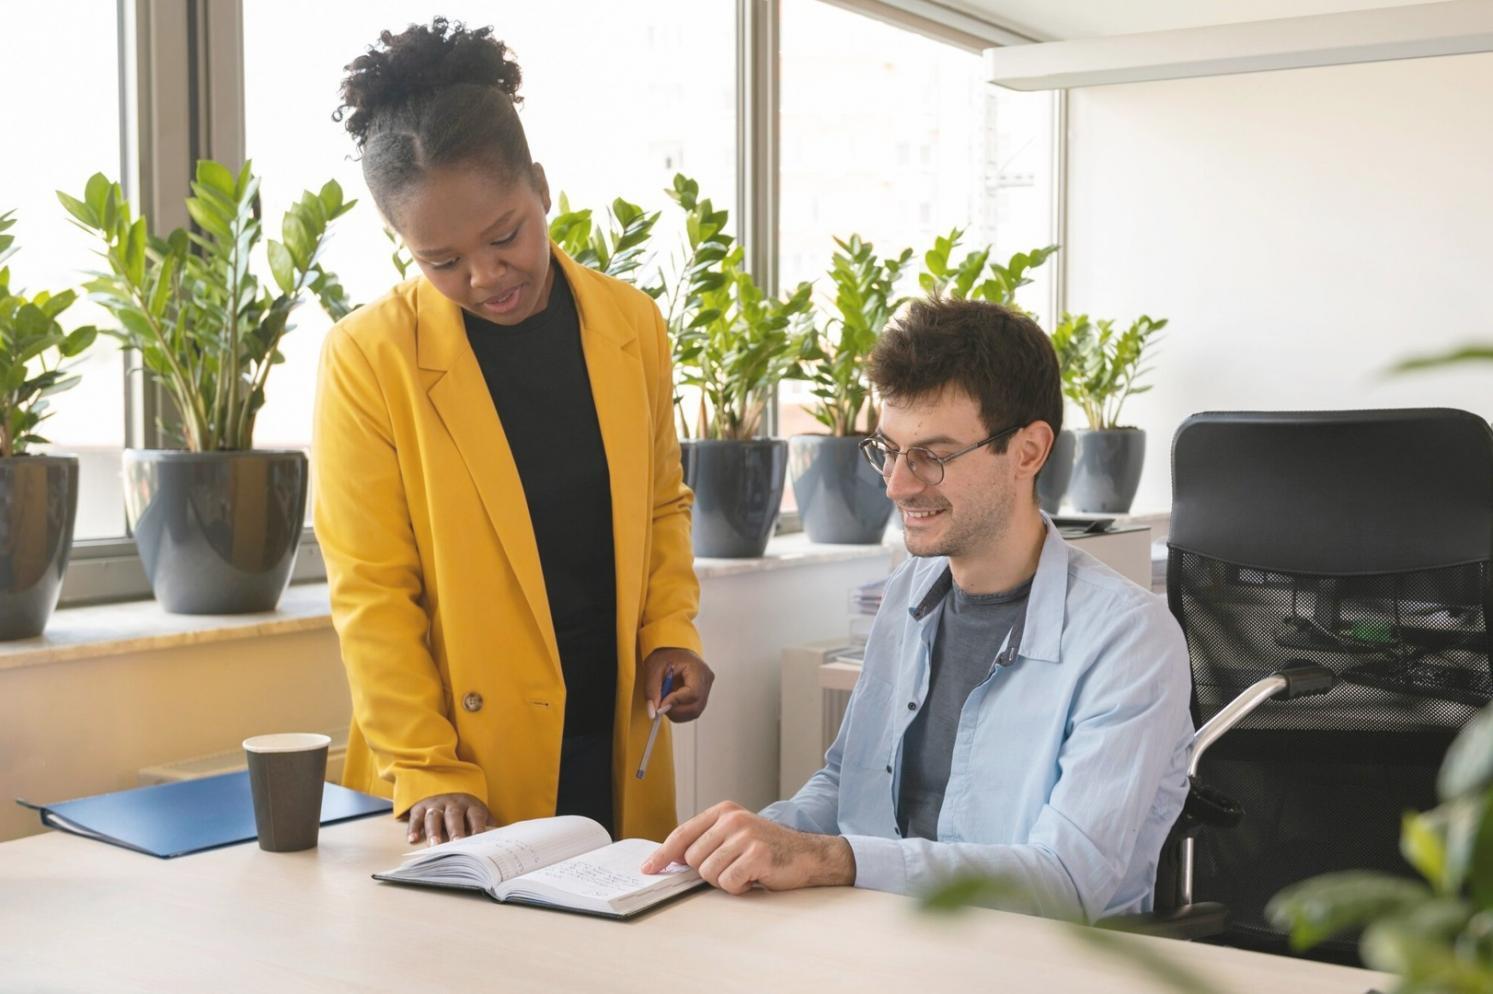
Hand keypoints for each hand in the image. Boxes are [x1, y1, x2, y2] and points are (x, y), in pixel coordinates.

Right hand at [405, 793, 495, 845]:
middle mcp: (453, 802)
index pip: (475, 815)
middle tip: (456, 844)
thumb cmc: (465, 811)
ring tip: (434, 845)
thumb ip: (488, 826)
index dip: (477, 827)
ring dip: (434, 831)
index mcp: (471, 805)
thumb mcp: (478, 814)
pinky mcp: (420, 807)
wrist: (444, 790)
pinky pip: (416, 816)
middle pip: (454, 815)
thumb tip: (501, 842)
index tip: (479, 840)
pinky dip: (413, 828)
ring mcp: (436, 804)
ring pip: (434, 816)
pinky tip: (413, 840)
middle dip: (455, 830)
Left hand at [639, 801, 854, 894]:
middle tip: (732, 867)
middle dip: (708, 871)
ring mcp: (745, 835)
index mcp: (724, 811)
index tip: (649, 868)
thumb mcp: (735, 836)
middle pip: (693, 859)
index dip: (663, 854)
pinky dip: (739, 888)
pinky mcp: (756, 854)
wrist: (808, 855)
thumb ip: (706, 841)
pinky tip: (754, 878)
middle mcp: (732, 819)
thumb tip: (671, 859)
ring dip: (725, 881)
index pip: (683, 833)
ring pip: (708, 873)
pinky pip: (729, 883)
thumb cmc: (769, 849)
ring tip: (745, 871)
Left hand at [642, 647, 714, 721]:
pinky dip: (680, 711)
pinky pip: (694, 710)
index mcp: (697, 668)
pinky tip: (672, 701)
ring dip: (677, 712)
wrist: (673, 649)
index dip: (676, 702)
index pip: (693, 693)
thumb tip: (653, 713)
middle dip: (675, 711)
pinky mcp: (703, 694)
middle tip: (660, 706)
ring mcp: (707, 688)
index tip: (660, 705)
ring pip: (695, 712)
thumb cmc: (665, 655)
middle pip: (695, 706)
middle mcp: (706, 679)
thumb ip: (652, 691)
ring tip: (665, 700)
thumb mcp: (653, 669)